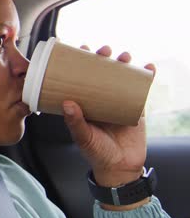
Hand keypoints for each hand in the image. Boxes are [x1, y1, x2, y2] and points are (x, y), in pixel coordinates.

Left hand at [62, 45, 156, 189]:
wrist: (121, 168)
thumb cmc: (97, 153)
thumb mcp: (84, 137)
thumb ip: (75, 122)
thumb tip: (67, 103)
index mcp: (84, 103)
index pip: (80, 77)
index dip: (80, 62)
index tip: (80, 48)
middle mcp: (100, 99)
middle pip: (101, 72)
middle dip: (104, 57)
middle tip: (104, 51)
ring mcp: (118, 102)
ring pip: (121, 76)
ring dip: (124, 63)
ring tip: (124, 56)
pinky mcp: (136, 108)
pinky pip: (142, 89)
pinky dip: (147, 77)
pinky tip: (149, 67)